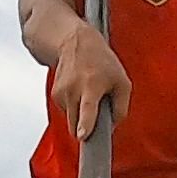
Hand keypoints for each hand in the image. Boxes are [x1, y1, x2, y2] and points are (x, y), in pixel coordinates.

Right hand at [51, 24, 131, 139]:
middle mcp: (73, 90)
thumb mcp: (122, 82)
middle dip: (85, 127)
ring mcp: (61, 92)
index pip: (86, 111)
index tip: (82, 135)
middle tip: (95, 115)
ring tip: (89, 94)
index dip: (84, 126)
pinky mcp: (54, 95)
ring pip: (71, 119)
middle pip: (76, 125)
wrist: (75, 42)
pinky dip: (75, 106)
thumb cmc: (101, 61)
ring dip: (81, 114)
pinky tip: (80, 91)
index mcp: (91, 86)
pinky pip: (67, 111)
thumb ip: (121, 107)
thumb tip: (112, 127)